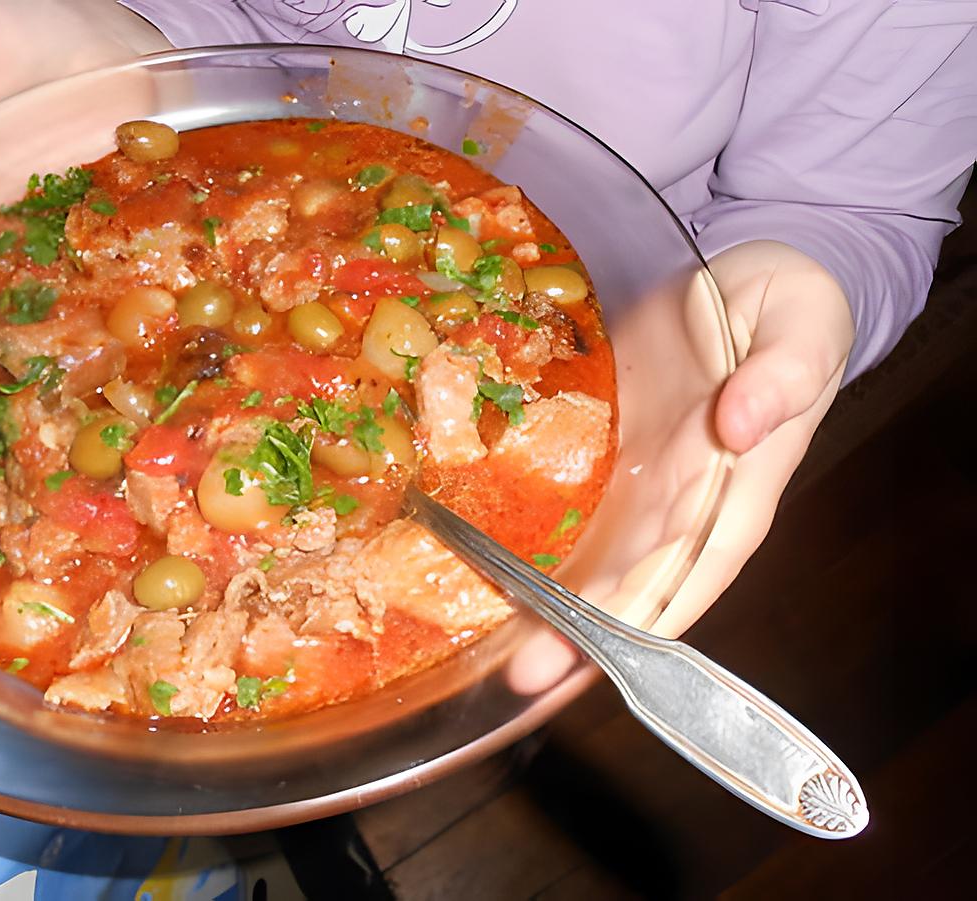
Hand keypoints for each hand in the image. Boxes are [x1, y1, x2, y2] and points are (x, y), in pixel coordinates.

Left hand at [508, 240, 855, 692]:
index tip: (610, 652)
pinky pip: (565, 502)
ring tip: (496, 647)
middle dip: (584, 631)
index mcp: (740, 484)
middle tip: (526, 675)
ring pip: (594, 557)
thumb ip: (784, 372)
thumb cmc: (786, 304)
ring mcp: (640, 481)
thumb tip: (744, 422)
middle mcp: (686, 499)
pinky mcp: (601, 451)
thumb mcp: (803, 322)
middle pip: (636, 579)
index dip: (656, 613)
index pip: (700, 564)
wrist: (738, 277)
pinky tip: (481, 565)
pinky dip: (528, 537)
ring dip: (549, 603)